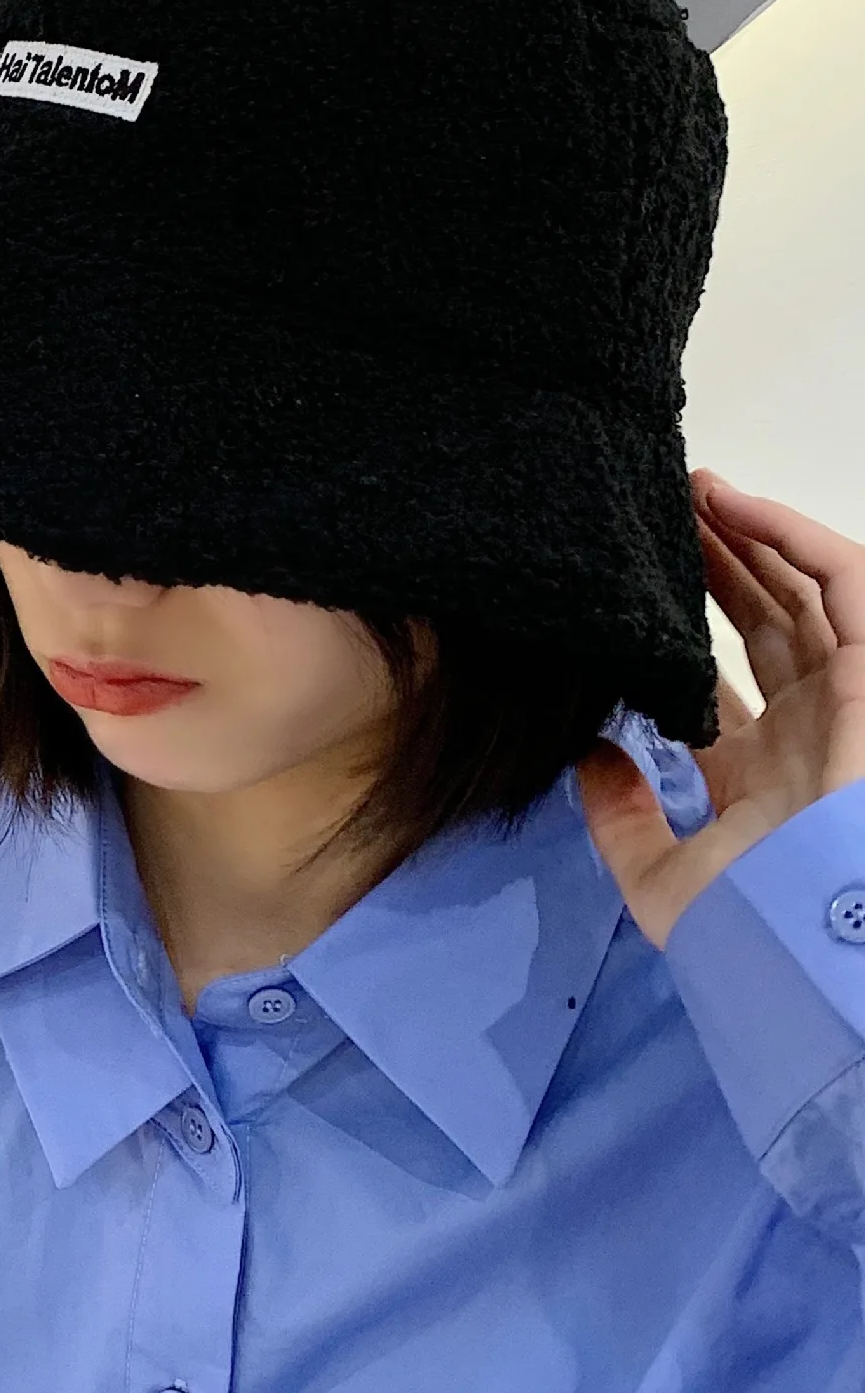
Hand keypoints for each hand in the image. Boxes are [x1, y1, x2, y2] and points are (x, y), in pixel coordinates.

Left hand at [578, 472, 864, 948]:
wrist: (817, 935)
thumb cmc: (752, 919)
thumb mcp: (662, 878)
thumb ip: (619, 820)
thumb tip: (585, 758)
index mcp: (761, 775)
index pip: (715, 688)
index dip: (675, 633)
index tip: (626, 588)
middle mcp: (808, 729)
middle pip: (759, 624)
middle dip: (711, 564)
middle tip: (656, 513)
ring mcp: (846, 699)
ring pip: (800, 593)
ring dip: (751, 537)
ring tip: (692, 488)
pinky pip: (848, 584)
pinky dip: (800, 538)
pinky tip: (741, 505)